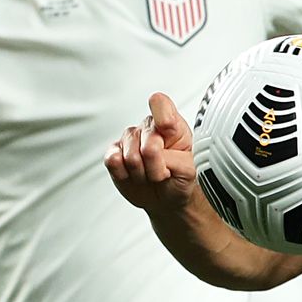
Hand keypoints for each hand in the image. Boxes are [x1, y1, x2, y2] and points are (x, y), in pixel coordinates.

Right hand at [105, 93, 198, 214]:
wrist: (167, 196)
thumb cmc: (180, 177)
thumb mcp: (189, 169)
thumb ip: (174, 158)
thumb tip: (151, 152)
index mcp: (172, 124)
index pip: (161, 105)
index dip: (163, 118)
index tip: (168, 129)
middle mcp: (149, 128)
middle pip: (149, 143)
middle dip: (157, 167)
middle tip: (164, 173)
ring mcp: (130, 140)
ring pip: (130, 156)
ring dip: (143, 174)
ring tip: (151, 175)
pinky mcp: (114, 154)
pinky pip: (112, 161)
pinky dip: (125, 175)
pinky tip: (135, 176)